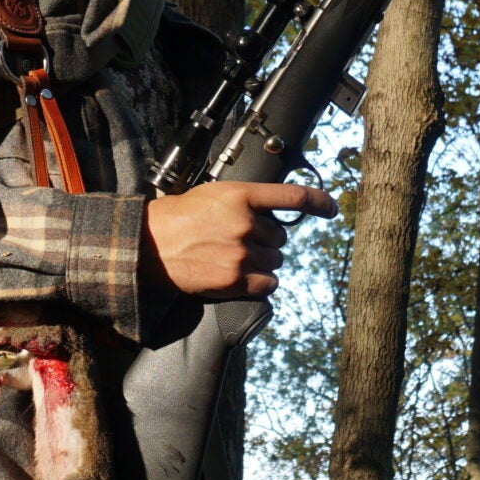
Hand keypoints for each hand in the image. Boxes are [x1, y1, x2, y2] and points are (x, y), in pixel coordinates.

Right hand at [141, 182, 337, 299]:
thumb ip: (245, 200)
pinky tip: (241, 276)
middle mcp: (245, 223)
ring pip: (275, 260)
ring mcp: (241, 253)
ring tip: (235, 258)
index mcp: (241, 195)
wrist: (149, 245)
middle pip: (281, 236)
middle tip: (241, 241)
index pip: (292, 196)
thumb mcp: (212, 194)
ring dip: (262, 262)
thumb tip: (272, 212)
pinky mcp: (235, 280)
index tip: (331, 208)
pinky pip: (268, 284)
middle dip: (267, 240)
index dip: (318, 202)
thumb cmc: (177, 217)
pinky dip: (260, 283)